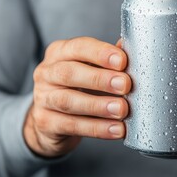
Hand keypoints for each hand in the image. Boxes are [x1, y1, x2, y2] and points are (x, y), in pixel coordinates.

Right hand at [24, 37, 130, 156]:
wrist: (54, 120)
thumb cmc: (80, 86)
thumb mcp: (92, 68)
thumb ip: (111, 59)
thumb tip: (134, 50)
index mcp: (60, 52)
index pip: (79, 47)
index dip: (101, 53)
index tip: (122, 61)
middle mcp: (47, 73)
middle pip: (70, 73)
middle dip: (100, 79)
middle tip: (125, 85)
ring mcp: (43, 98)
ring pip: (68, 101)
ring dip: (98, 105)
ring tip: (121, 110)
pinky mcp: (46, 122)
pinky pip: (71, 126)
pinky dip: (96, 128)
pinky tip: (116, 129)